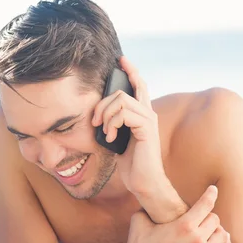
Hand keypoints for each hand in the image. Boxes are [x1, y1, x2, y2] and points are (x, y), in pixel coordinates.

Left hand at [92, 56, 171, 197]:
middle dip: (102, 103)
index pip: (139, 85)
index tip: (121, 59)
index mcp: (142, 114)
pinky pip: (123, 114)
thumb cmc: (132, 164)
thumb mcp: (117, 139)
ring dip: (105, 116)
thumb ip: (114, 123)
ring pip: (121, 100)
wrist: (144, 183)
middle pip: (122, 91)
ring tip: (104, 132)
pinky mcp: (146, 128)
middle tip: (94, 121)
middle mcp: (148, 113)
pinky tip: (109, 137)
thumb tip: (99, 114)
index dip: (131, 70)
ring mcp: (148, 120)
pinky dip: (111, 124)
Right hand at [120, 185, 231, 242]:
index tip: (213, 189)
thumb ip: (149, 206)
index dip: (211, 193)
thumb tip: (150, 194)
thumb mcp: (140, 220)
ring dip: (217, 230)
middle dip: (208, 215)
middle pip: (215, 219)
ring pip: (222, 236)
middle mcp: (196, 241)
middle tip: (202, 215)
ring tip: (211, 228)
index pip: (206, 204)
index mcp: (183, 226)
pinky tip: (222, 241)